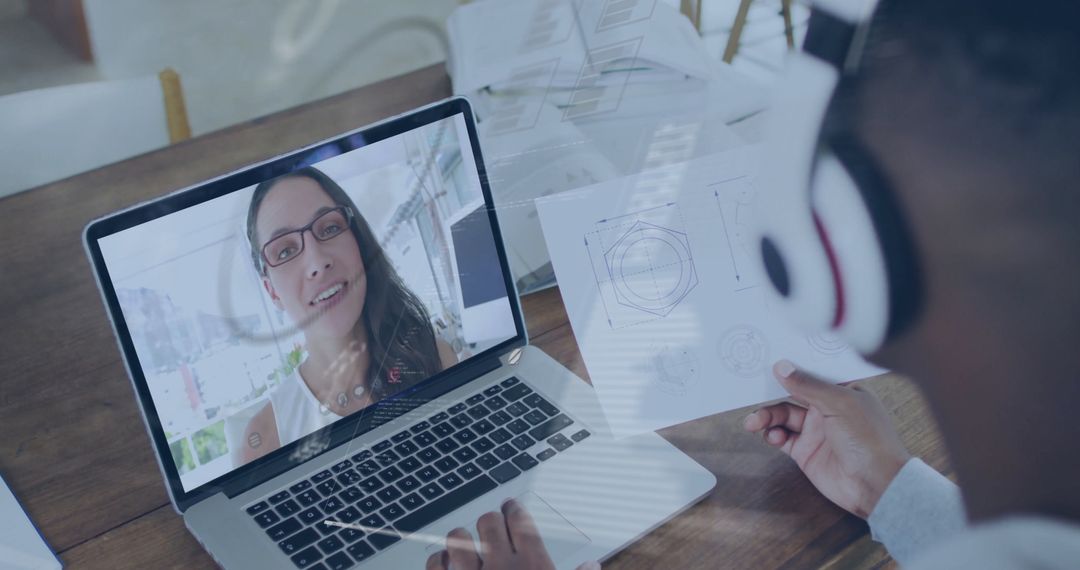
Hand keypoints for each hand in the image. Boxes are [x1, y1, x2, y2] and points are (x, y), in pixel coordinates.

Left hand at [425, 499, 598, 569]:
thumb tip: (592, 566)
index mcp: (534, 568)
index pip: (520, 521)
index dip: (515, 509)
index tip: (512, 507)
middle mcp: (501, 567)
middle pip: (489, 522)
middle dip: (492, 521)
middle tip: (493, 524)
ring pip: (458, 538)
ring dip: (463, 539)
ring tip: (468, 543)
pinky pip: (435, 564)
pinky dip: (439, 561)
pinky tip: (445, 563)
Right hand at [743, 360, 910, 518]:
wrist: (876, 486)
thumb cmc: (870, 440)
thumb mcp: (840, 404)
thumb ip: (808, 385)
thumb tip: (782, 367)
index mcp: (842, 391)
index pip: (812, 372)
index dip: (791, 366)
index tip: (767, 359)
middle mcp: (828, 408)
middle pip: (791, 393)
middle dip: (771, 392)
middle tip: (751, 392)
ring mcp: (816, 430)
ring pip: (782, 415)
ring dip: (766, 416)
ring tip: (754, 422)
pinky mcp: (805, 451)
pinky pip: (781, 437)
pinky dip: (772, 435)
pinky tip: (772, 436)